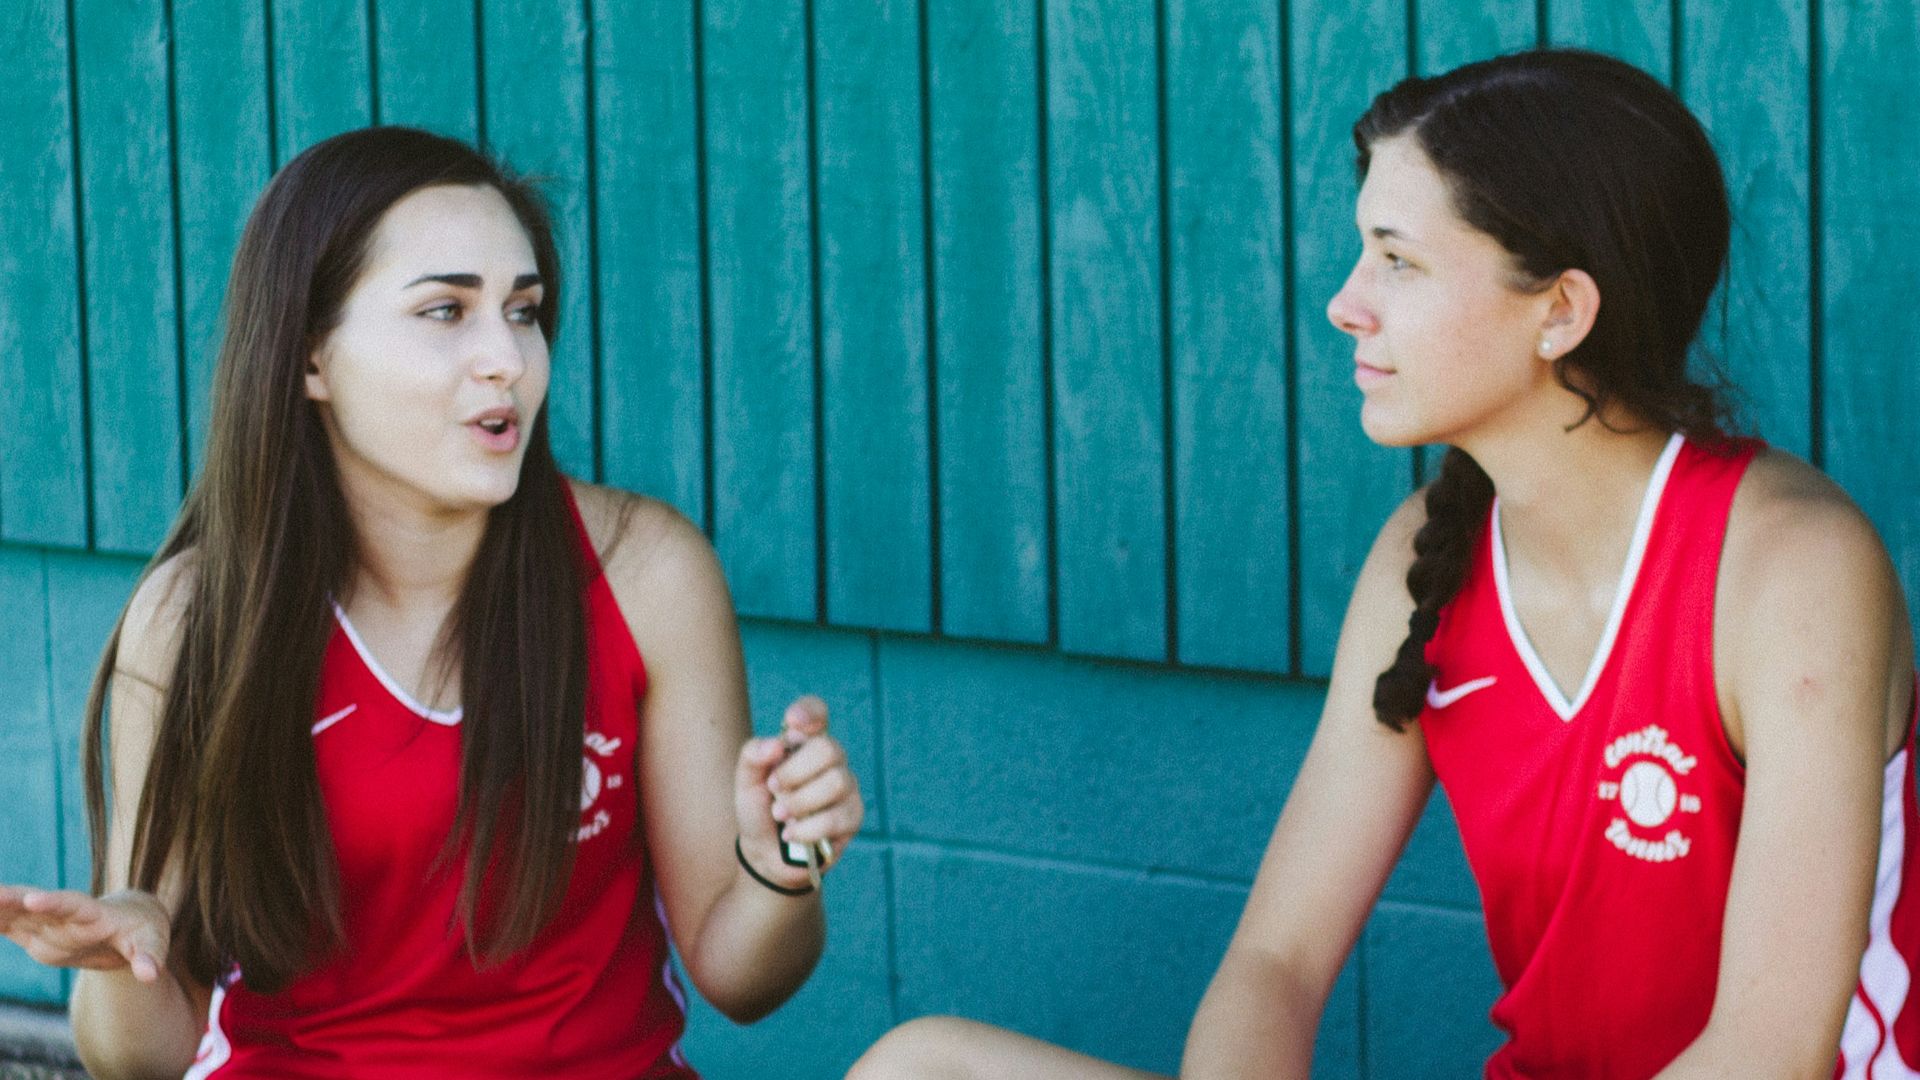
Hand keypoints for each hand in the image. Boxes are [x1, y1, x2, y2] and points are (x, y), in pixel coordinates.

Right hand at [0, 886, 170, 981]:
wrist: (131, 921)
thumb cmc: (144, 930)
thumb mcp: (153, 943)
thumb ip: (151, 957)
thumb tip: (150, 976)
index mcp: (93, 914)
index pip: (71, 904)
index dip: (52, 901)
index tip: (33, 898)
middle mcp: (65, 914)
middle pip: (31, 903)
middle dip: (8, 898)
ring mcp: (47, 922)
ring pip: (13, 912)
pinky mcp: (35, 932)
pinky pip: (5, 925)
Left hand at [734, 696, 865, 889]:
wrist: (765, 854)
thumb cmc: (759, 810)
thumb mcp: (745, 783)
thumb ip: (752, 756)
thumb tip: (776, 744)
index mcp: (803, 744)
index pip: (817, 712)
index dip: (809, 711)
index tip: (791, 722)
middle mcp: (830, 760)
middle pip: (828, 748)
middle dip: (794, 772)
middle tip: (774, 788)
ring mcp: (846, 787)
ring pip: (836, 782)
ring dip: (800, 802)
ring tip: (781, 815)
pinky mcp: (853, 817)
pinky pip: (837, 817)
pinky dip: (807, 828)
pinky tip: (792, 834)